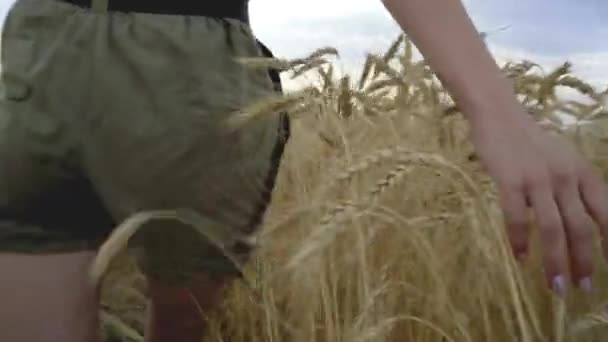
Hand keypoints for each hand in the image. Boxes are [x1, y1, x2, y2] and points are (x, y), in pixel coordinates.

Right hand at [469, 103, 607, 295]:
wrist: (499, 115)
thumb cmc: (531, 141)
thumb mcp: (564, 160)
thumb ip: (575, 188)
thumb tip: (583, 225)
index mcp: (582, 173)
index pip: (605, 213)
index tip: (607, 269)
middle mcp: (565, 178)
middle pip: (580, 228)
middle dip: (583, 262)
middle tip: (580, 288)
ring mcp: (537, 179)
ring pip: (551, 228)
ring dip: (555, 261)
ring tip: (555, 285)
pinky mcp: (510, 180)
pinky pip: (516, 218)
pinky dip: (519, 241)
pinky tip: (520, 258)